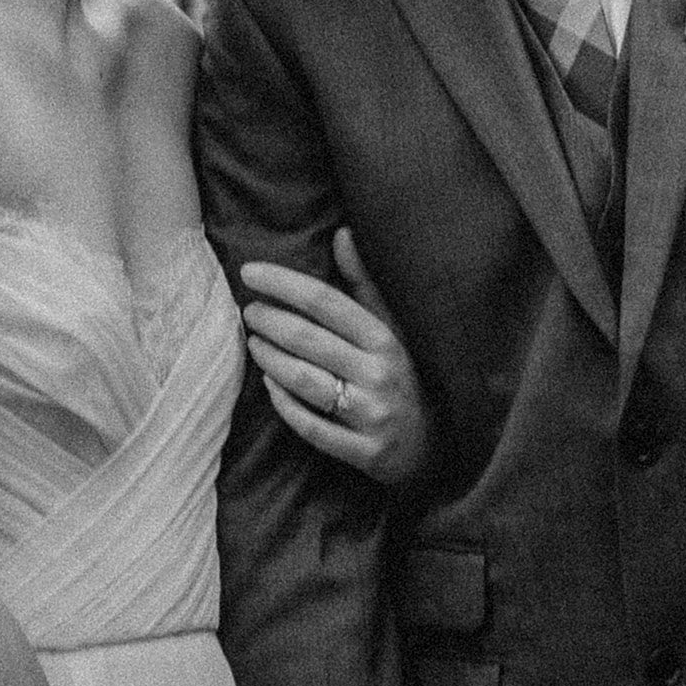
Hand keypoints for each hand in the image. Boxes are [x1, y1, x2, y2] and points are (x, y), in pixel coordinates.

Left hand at [241, 227, 428, 482]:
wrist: (437, 445)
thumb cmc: (405, 374)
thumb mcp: (393, 326)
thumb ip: (364, 282)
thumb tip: (341, 233)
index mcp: (386, 338)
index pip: (325, 302)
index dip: (284, 283)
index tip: (250, 272)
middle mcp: (379, 374)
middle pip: (309, 339)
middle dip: (269, 320)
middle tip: (248, 309)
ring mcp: (371, 415)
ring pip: (305, 381)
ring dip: (270, 358)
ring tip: (252, 341)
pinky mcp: (364, 453)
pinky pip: (311, 427)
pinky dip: (284, 404)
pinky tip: (268, 384)